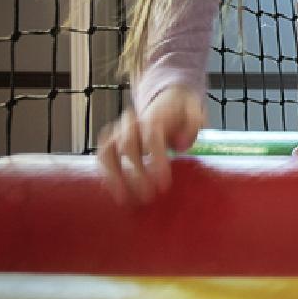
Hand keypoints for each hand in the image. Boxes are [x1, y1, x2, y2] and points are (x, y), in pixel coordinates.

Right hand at [96, 85, 204, 202]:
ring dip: (114, 176)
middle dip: (136, 173)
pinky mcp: (110, 139)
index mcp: (154, 117)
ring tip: (123, 199)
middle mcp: (132, 123)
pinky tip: (115, 192)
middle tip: (148, 196)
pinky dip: (106, 173)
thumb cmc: (182, 112)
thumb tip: (180, 146)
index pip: (152, 138)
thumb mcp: (194, 110)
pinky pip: (103, 156)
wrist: (166, 98)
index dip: (156, 161)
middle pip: (128, 146)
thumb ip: (193, 123)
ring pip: (108, 151)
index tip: (164, 184)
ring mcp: (118, 131)